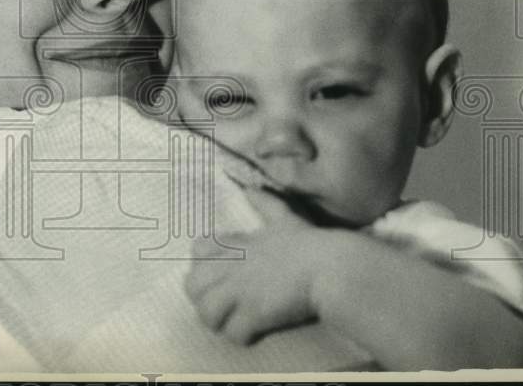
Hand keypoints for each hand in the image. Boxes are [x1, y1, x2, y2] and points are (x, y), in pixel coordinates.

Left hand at [184, 188, 332, 344]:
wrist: (331, 267)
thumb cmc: (310, 242)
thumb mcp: (283, 217)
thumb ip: (264, 203)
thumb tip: (250, 187)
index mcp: (237, 244)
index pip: (197, 249)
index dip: (202, 263)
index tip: (218, 272)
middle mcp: (233, 266)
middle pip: (192, 285)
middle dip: (202, 297)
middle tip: (221, 304)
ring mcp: (241, 291)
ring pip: (206, 312)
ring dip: (217, 320)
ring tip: (232, 321)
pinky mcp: (255, 313)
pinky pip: (232, 333)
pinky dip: (239, 336)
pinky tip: (251, 333)